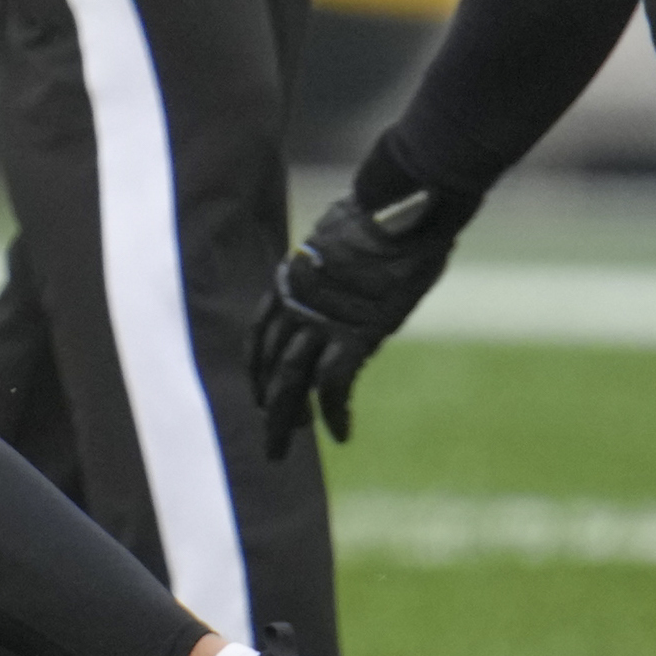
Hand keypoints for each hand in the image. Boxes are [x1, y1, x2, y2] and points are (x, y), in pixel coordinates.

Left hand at [249, 173, 470, 457]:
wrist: (398, 206)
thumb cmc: (381, 216)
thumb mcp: (342, 237)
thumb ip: (333, 260)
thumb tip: (344, 257)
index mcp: (289, 281)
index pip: (260, 333)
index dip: (257, 366)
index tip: (258, 391)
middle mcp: (295, 304)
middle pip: (268, 363)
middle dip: (265, 403)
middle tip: (265, 440)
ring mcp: (322, 320)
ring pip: (291, 380)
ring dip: (287, 419)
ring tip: (283, 448)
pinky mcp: (354, 333)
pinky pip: (335, 382)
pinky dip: (334, 411)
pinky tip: (339, 435)